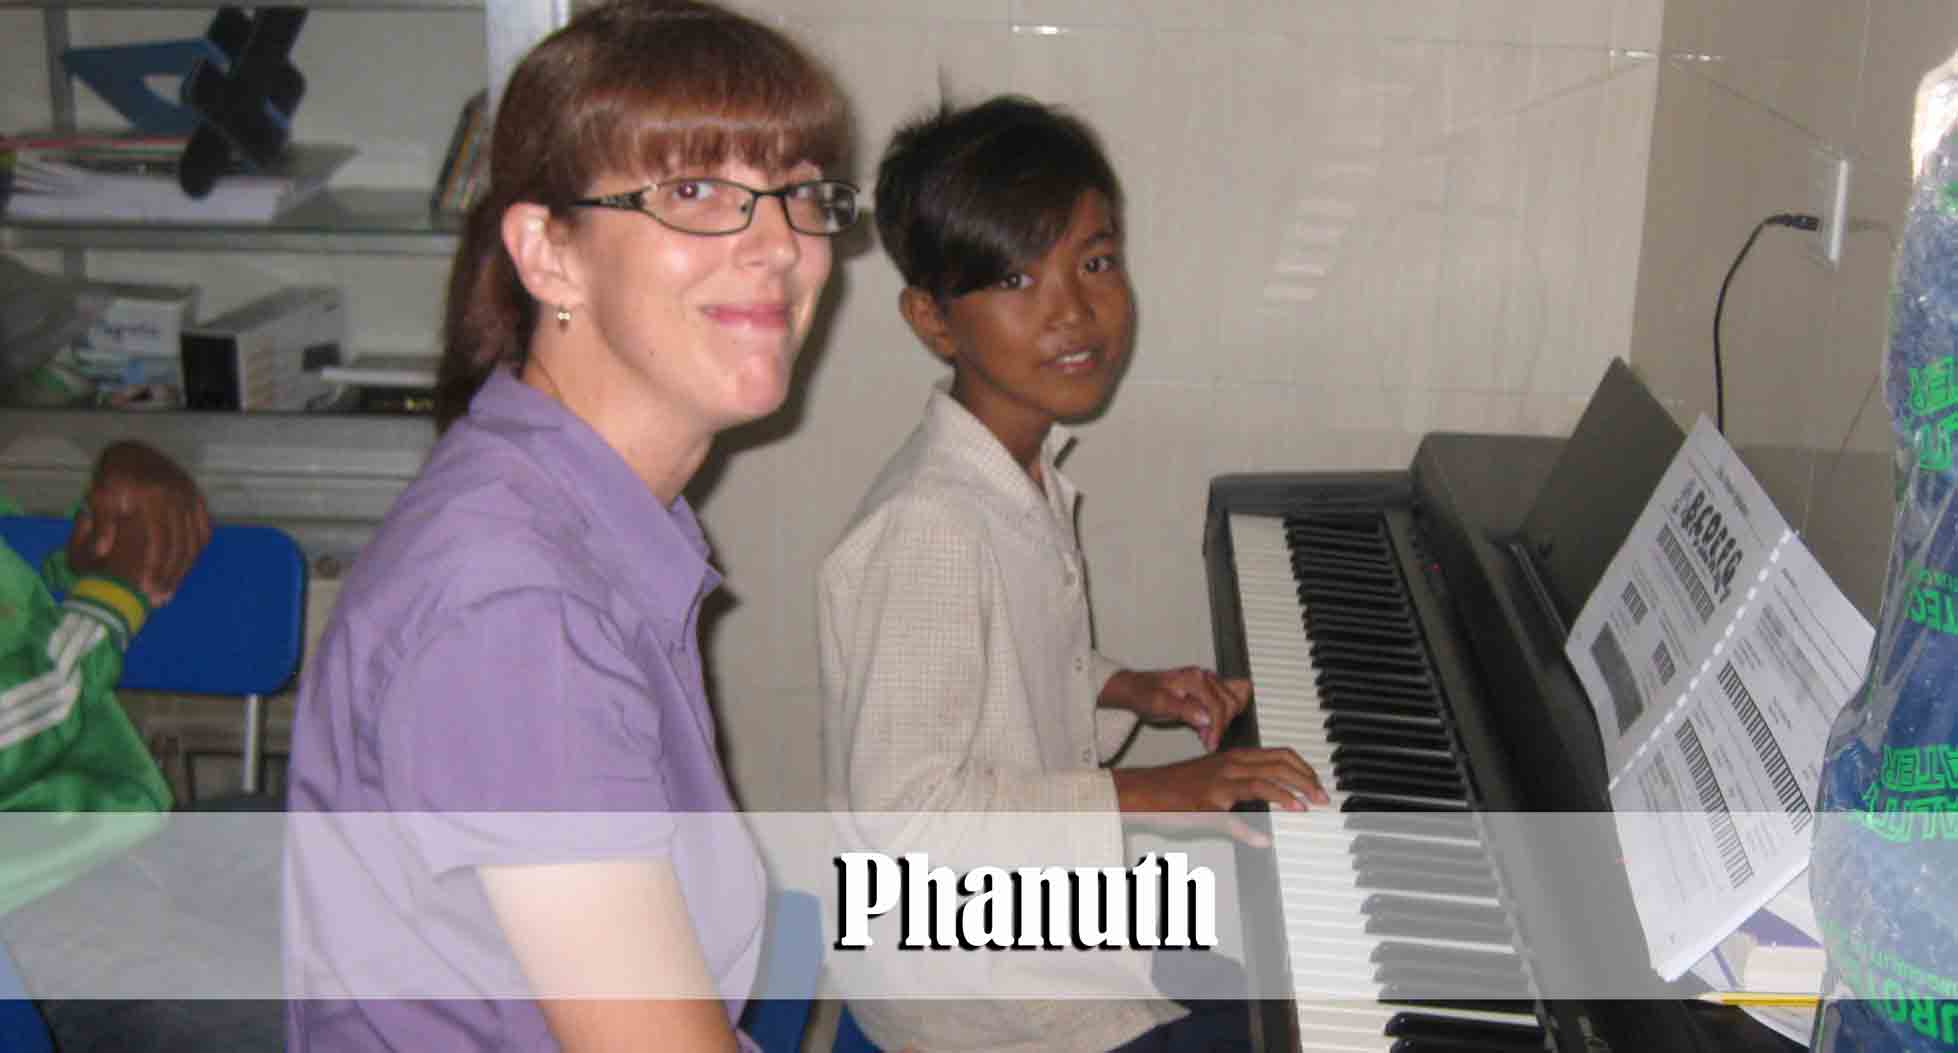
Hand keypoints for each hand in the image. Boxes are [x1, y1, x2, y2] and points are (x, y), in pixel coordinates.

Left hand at [66, 440, 210, 606]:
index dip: (156, 568)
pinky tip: (187, 566)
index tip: (148, 590)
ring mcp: (191, 497)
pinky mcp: (197, 498)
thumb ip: (100, 522)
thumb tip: (102, 551)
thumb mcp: (98, 494)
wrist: (134, 451)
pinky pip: (204, 529)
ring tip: (171, 590)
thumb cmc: (113, 476)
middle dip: (171, 575)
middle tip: (161, 599)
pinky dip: (197, 550)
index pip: (161, 541)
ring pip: (195, 541)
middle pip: (180, 546)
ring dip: (184, 568)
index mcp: (154, 497)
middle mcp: (178, 498)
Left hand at [1103, 667, 1250, 751]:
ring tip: (1204, 736)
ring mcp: (1208, 682)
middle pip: (1230, 703)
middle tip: (1207, 741)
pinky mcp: (1208, 689)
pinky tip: (1205, 729)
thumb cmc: (1144, 694)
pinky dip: (1222, 717)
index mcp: (1195, 678)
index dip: (1217, 728)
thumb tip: (1206, 719)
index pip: (1218, 705)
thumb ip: (1184, 710)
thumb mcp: (1159, 704)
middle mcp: (1205, 676)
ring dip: (1222, 722)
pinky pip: (1227, 701)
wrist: (1135, 689)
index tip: (1212, 744)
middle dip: (1221, 725)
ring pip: (1232, 702)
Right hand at [1112, 748, 1328, 845]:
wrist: (1141, 791)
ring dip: (1287, 795)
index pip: (1279, 755)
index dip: (1303, 768)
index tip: (1317, 784)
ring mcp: (1218, 784)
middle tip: (1321, 797)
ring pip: (1262, 782)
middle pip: (1277, 766)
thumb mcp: (1214, 779)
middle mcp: (1229, 765)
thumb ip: (1243, 787)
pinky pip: (1232, 818)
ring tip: (1304, 807)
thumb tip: (1268, 809)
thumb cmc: (1175, 787)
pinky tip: (1263, 839)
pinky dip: (1250, 830)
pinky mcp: (1206, 805)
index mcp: (1234, 757)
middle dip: (1305, 781)